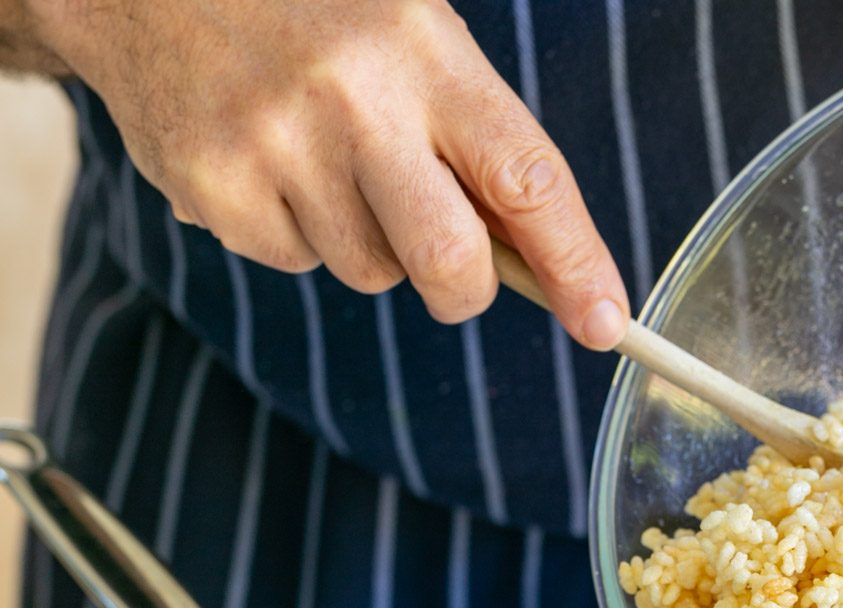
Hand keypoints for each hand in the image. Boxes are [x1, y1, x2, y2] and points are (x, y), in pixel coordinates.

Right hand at [27, 0, 629, 347]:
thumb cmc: (308, 11)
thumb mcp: (406, 33)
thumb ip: (470, 135)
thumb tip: (534, 262)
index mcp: (423, 49)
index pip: (525, 177)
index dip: (576, 261)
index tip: (607, 325)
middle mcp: (355, 99)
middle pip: (448, 263)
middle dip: (460, 287)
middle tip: (446, 265)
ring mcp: (278, 147)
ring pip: (370, 272)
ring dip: (364, 238)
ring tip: (319, 154)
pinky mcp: (219, 190)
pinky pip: (295, 262)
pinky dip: (293, 230)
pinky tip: (266, 161)